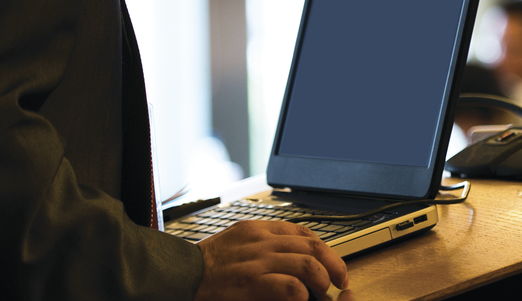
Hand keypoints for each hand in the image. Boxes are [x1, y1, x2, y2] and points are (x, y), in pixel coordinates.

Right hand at [193, 220, 348, 300]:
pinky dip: (303, 295)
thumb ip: (262, 242)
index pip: (302, 231)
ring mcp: (258, 262)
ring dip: (322, 280)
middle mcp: (262, 241)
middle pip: (312, 245)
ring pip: (307, 264)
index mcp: (258, 228)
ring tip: (323, 292)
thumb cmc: (208, 263)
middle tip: (339, 280)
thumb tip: (291, 255)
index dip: (324, 248)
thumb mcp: (237, 239)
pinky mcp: (252, 284)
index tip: (331, 263)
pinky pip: (290, 287)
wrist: (181, 273)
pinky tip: (303, 300)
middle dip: (333, 264)